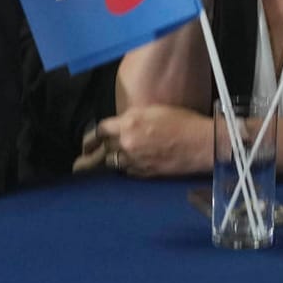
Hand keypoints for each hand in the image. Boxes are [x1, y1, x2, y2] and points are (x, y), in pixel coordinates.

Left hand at [74, 105, 212, 177]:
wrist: (201, 143)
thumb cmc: (183, 121)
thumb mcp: (155, 110)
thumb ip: (133, 117)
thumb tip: (121, 124)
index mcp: (129, 123)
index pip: (101, 129)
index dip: (95, 134)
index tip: (91, 139)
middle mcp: (127, 142)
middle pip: (101, 149)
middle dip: (92, 153)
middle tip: (81, 160)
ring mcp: (134, 160)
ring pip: (110, 163)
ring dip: (106, 163)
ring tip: (98, 167)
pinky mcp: (143, 172)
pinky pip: (126, 172)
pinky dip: (123, 169)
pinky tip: (124, 168)